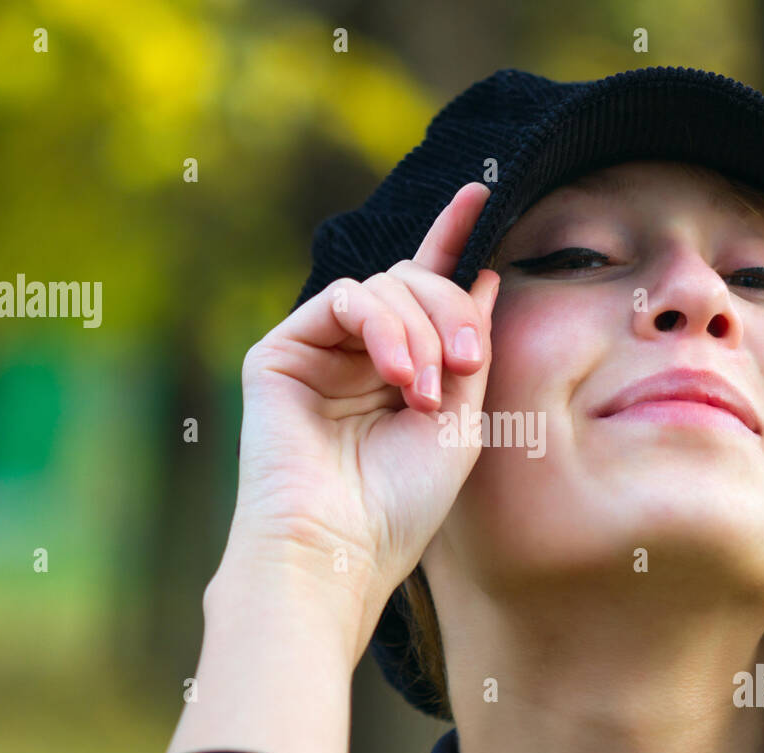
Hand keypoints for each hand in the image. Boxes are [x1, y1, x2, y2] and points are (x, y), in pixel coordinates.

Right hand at [224, 182, 498, 663]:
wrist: (338, 550)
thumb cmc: (402, 504)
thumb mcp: (460, 419)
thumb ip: (469, 346)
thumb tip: (483, 274)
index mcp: (400, 372)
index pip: (427, 293)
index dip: (452, 240)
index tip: (482, 191)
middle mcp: (359, 356)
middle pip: (416, 283)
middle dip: (453, 312)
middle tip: (469, 366)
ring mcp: (318, 352)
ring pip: (386, 287)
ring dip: (423, 332)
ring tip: (425, 393)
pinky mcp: (280, 353)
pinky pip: (344, 301)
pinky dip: (383, 329)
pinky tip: (398, 377)